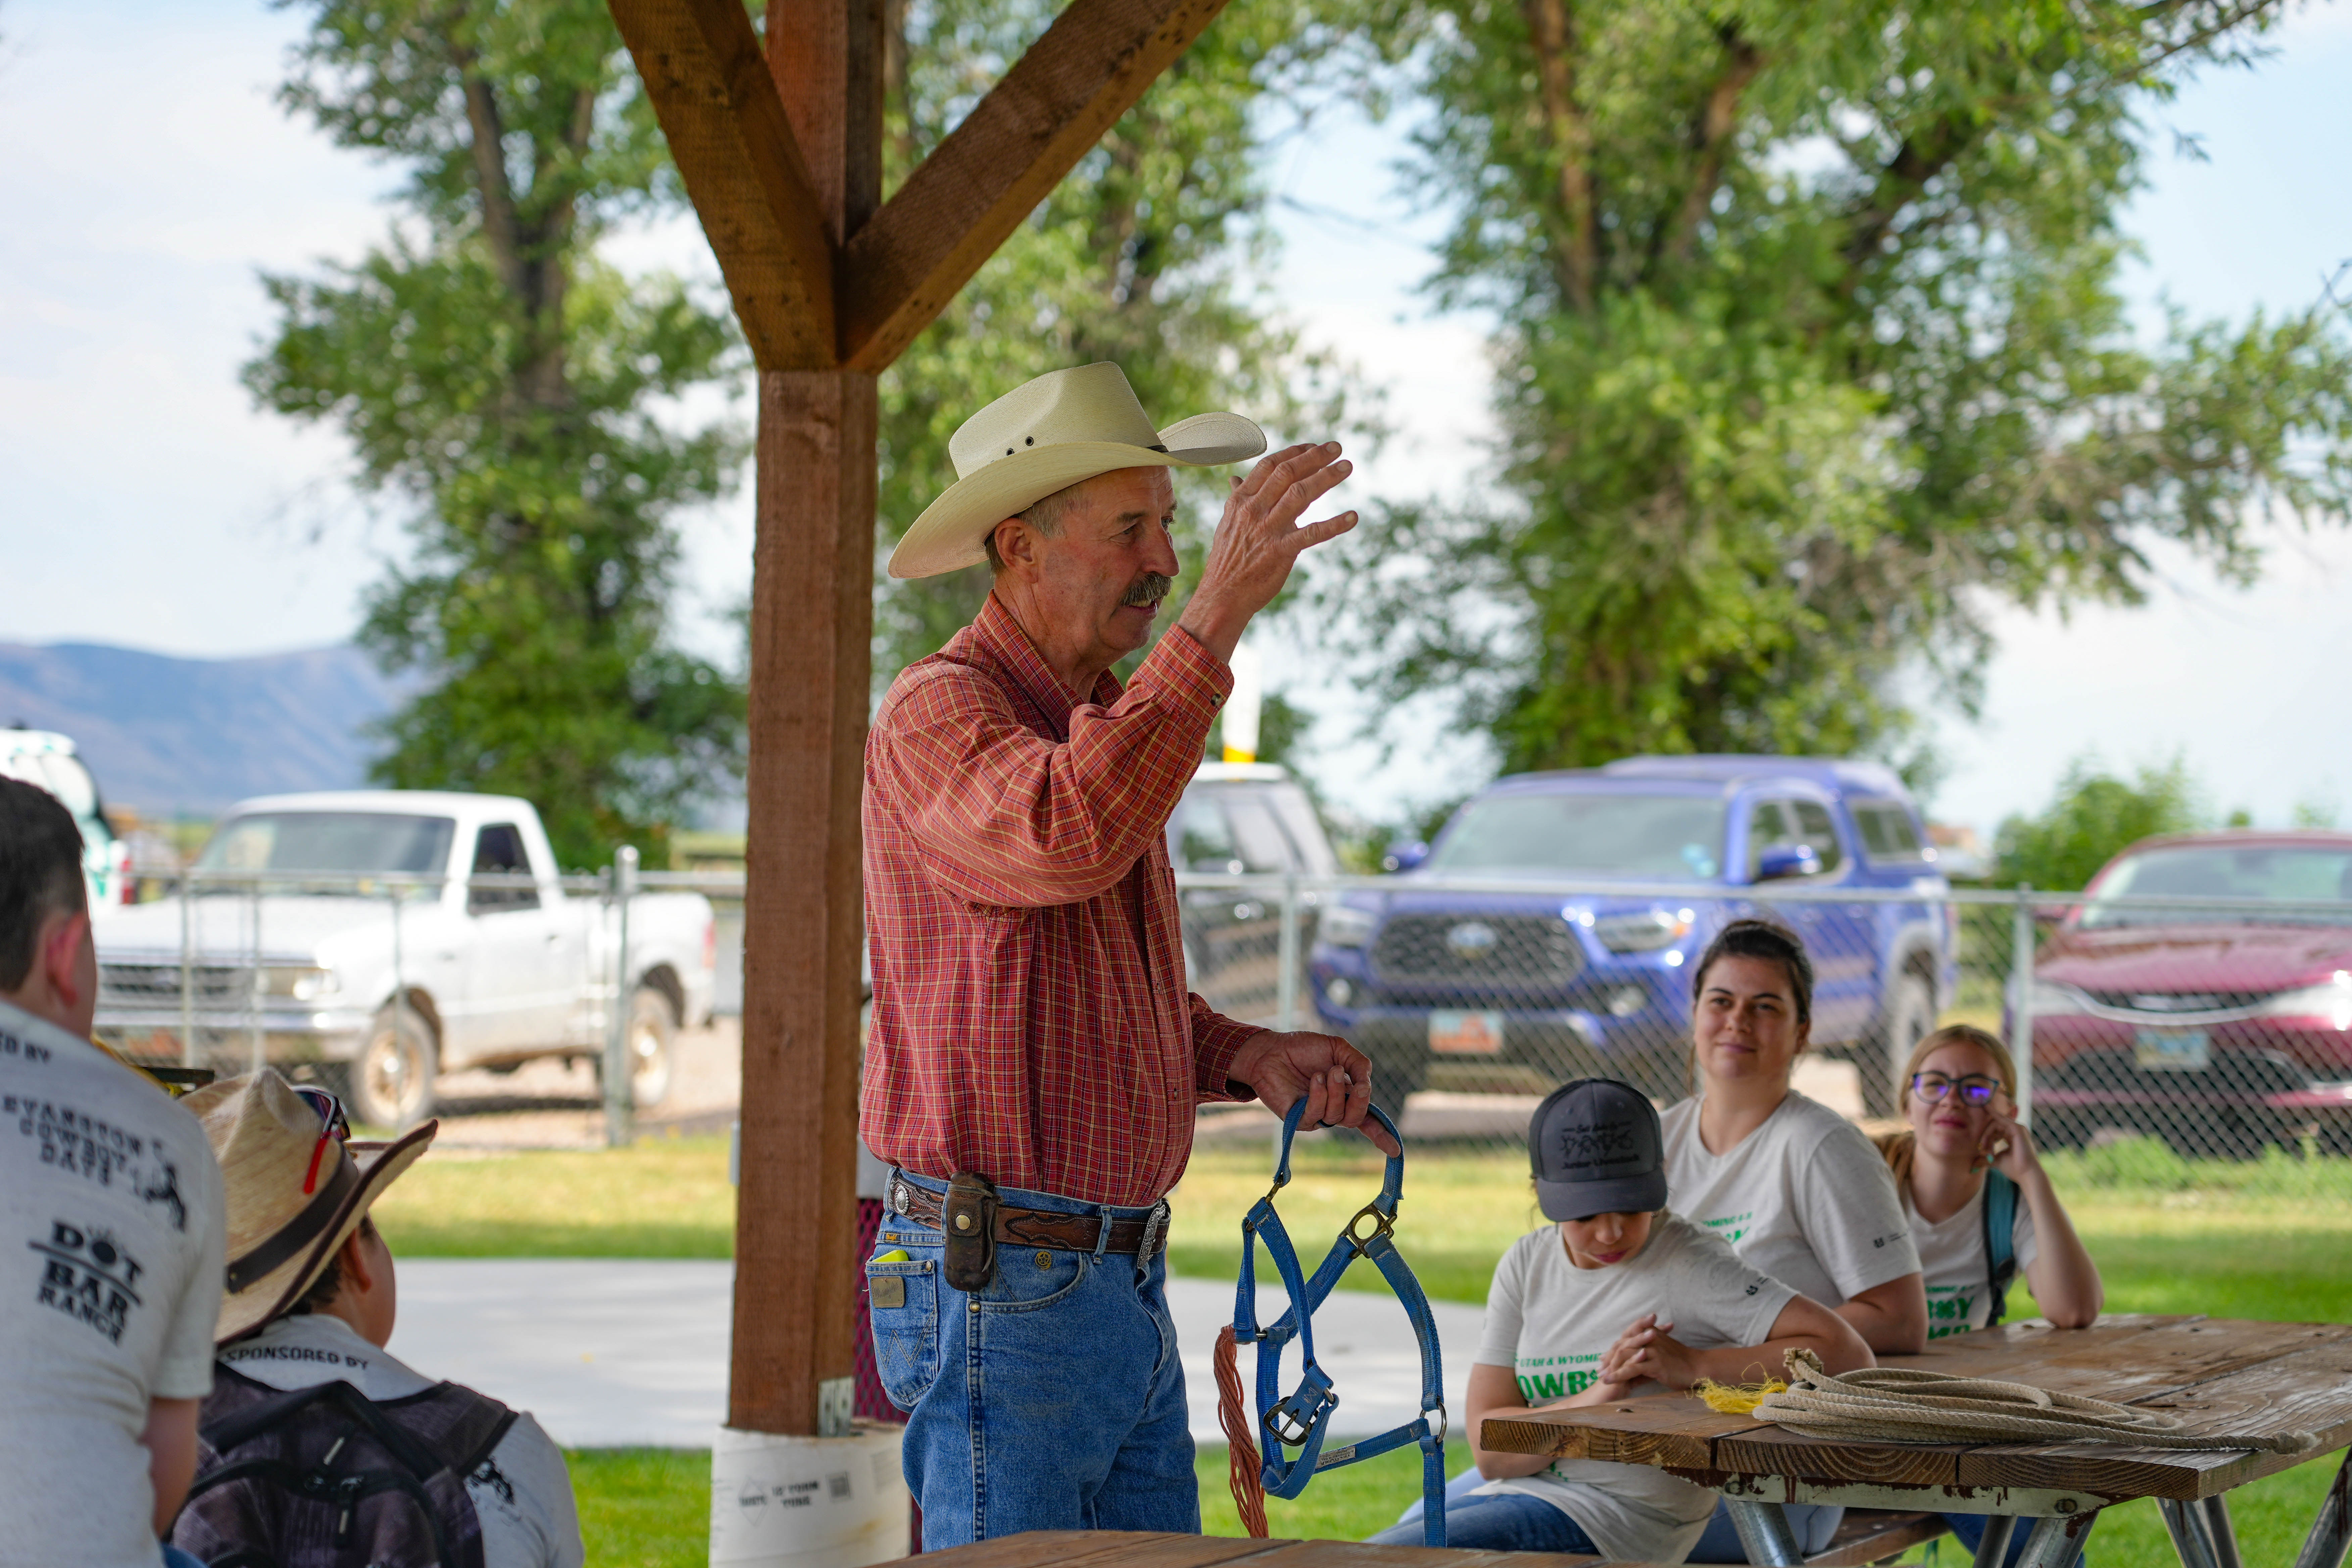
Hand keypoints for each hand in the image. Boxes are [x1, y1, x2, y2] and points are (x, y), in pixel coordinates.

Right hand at [1177, 443, 1356, 660]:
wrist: (1222, 597)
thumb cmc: (1227, 561)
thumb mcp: (1227, 524)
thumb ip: (1236, 499)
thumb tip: (1234, 478)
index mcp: (1240, 501)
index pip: (1269, 466)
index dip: (1294, 452)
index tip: (1313, 446)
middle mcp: (1253, 510)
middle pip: (1287, 473)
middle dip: (1314, 457)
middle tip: (1336, 448)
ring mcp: (1267, 530)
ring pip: (1301, 495)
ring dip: (1327, 478)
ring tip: (1347, 467)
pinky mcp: (1281, 552)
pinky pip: (1312, 534)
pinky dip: (1335, 524)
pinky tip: (1353, 517)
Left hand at [1226, 1029, 1401, 1155]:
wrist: (1272, 1049)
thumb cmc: (1303, 1049)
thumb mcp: (1338, 1049)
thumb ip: (1359, 1064)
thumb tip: (1367, 1085)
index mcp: (1345, 1094)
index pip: (1367, 1118)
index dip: (1382, 1134)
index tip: (1396, 1151)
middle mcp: (1332, 1108)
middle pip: (1356, 1119)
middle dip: (1360, 1102)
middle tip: (1357, 1084)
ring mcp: (1315, 1116)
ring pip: (1338, 1116)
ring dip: (1336, 1091)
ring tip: (1325, 1072)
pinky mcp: (1298, 1120)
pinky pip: (1316, 1116)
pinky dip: (1319, 1096)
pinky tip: (1314, 1079)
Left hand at [1598, 1313, 1700, 1389]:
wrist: (1698, 1368)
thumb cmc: (1680, 1364)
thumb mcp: (1661, 1357)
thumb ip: (1646, 1359)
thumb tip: (1632, 1372)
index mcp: (1649, 1335)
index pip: (1626, 1340)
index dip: (1613, 1350)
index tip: (1603, 1360)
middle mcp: (1648, 1339)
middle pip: (1622, 1347)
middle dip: (1609, 1359)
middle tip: (1598, 1369)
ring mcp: (1652, 1350)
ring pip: (1624, 1357)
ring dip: (1610, 1367)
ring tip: (1601, 1377)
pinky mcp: (1655, 1363)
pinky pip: (1632, 1368)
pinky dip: (1618, 1375)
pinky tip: (1610, 1381)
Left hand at [1981, 1106, 2041, 1181]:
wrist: (2026, 1175)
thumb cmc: (2014, 1169)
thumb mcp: (1996, 1161)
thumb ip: (1986, 1158)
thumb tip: (1973, 1164)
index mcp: (2012, 1136)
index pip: (1996, 1128)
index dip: (1986, 1130)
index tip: (1978, 1126)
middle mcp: (2015, 1130)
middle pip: (1993, 1126)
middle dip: (1985, 1137)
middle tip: (1981, 1151)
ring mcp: (2018, 1128)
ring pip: (1994, 1124)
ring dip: (1986, 1136)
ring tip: (1985, 1150)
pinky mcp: (2017, 1128)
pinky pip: (2000, 1120)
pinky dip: (1991, 1122)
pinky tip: (1985, 1111)